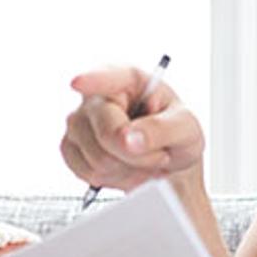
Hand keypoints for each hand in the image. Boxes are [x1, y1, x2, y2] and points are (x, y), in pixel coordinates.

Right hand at [61, 64, 205, 193]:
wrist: (166, 158)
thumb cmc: (176, 134)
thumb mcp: (186, 129)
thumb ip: (161, 130)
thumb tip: (128, 138)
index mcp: (127, 80)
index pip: (106, 77)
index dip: (92, 79)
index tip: (78, 83)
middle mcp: (97, 97)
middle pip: (106, 133)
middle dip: (137, 155)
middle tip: (159, 153)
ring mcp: (79, 122)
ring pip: (97, 160)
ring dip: (127, 170)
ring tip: (143, 160)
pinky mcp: (70, 147)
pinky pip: (87, 173)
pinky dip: (112, 179)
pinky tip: (125, 168)